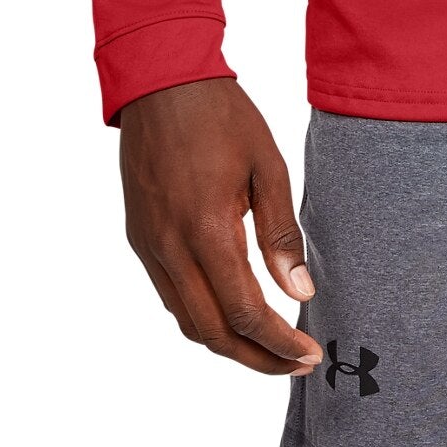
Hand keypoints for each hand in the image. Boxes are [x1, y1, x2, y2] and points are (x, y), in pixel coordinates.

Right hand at [118, 77, 324, 373]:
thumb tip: (301, 291)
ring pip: (185, 320)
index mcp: (206, 230)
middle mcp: (169, 248)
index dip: (278, 342)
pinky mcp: (139, 238)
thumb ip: (282, 234)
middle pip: (211, 332)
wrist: (162, 82)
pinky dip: (202, 316)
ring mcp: (148, 246)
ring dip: (226, 343)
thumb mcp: (267, 166)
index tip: (307, 353)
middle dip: (255, 357)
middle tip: (294, 363)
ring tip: (268, 346)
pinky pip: (169, 295)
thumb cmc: (221, 117)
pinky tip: (231, 311)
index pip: (244, 312)